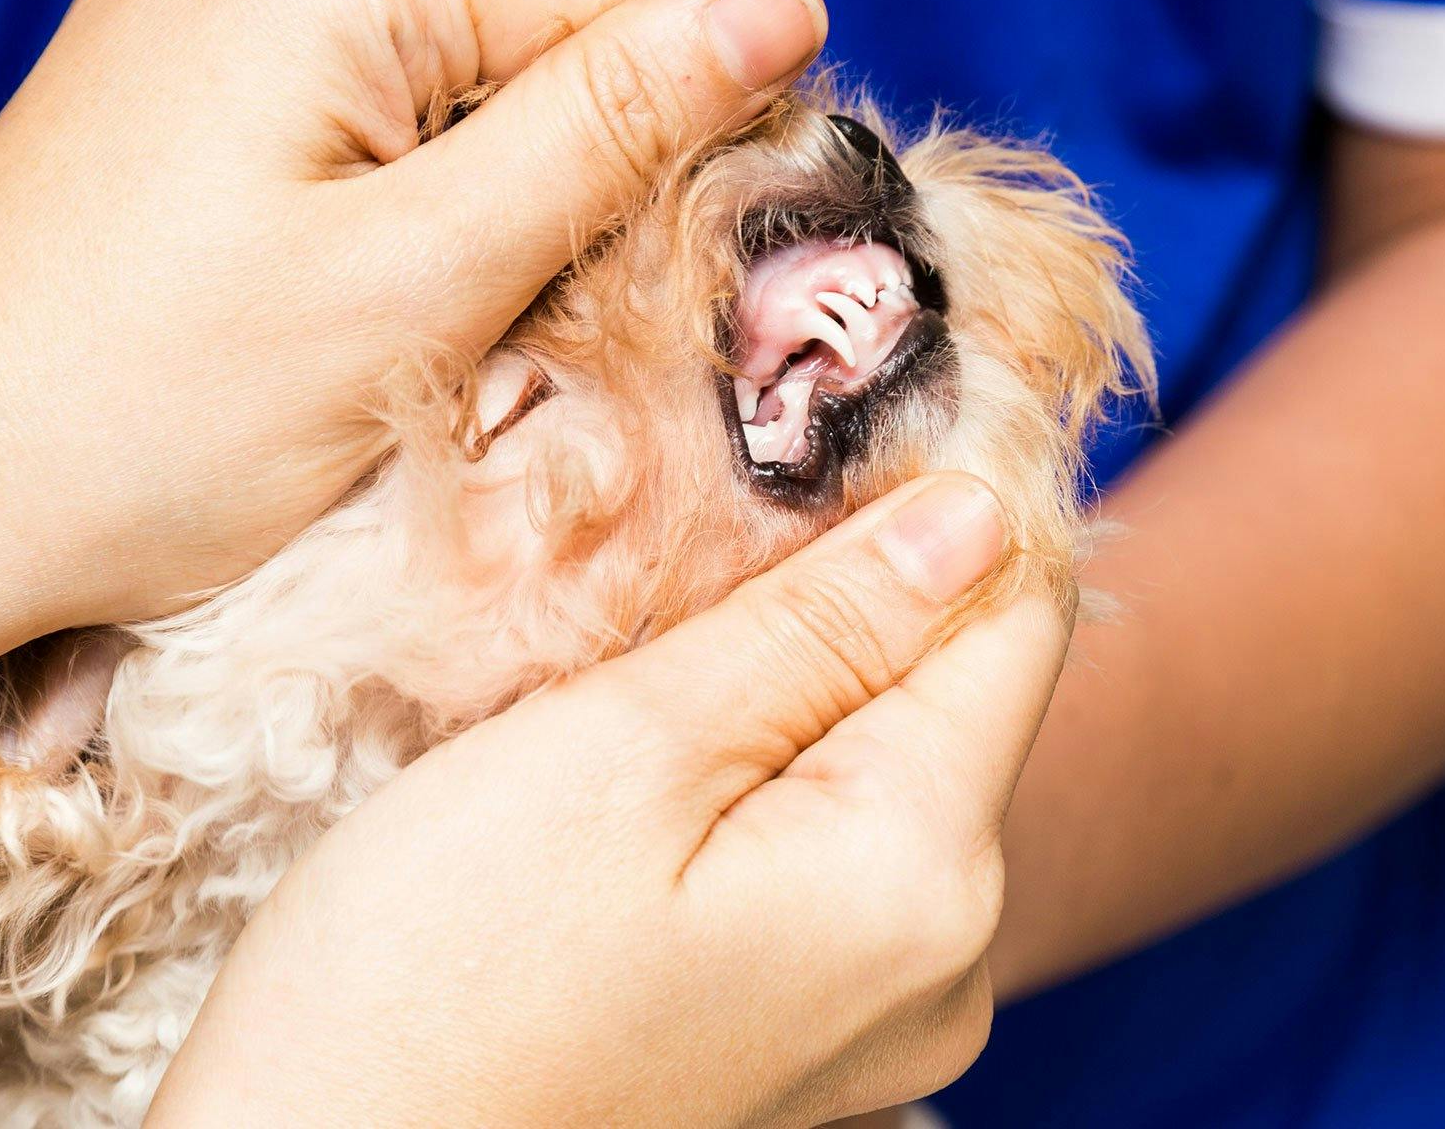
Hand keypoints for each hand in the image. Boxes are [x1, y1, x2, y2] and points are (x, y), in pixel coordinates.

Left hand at [0, 0, 823, 990]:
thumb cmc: (142, 426)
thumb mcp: (422, 285)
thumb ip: (612, 133)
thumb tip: (782, 1)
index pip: (613, 8)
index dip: (684, 157)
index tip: (688, 302)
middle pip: (521, 45)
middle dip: (556, 195)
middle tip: (509, 355)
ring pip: (442, 90)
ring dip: (472, 216)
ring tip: (402, 350)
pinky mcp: (160, 58)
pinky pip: (346, 112)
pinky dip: (383, 210)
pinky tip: (336, 313)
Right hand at [151, 473, 1064, 1127]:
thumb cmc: (430, 979)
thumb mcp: (618, 755)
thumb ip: (814, 630)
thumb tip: (975, 512)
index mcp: (923, 873)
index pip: (1014, 615)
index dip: (940, 488)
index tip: (831, 403)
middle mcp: (943, 964)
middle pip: (946, 691)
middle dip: (843, 583)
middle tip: (688, 516)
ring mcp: (875, 1021)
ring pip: (876, 768)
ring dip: (787, 678)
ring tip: (642, 647)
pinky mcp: (796, 1041)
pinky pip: (822, 856)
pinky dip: (757, 777)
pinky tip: (643, 763)